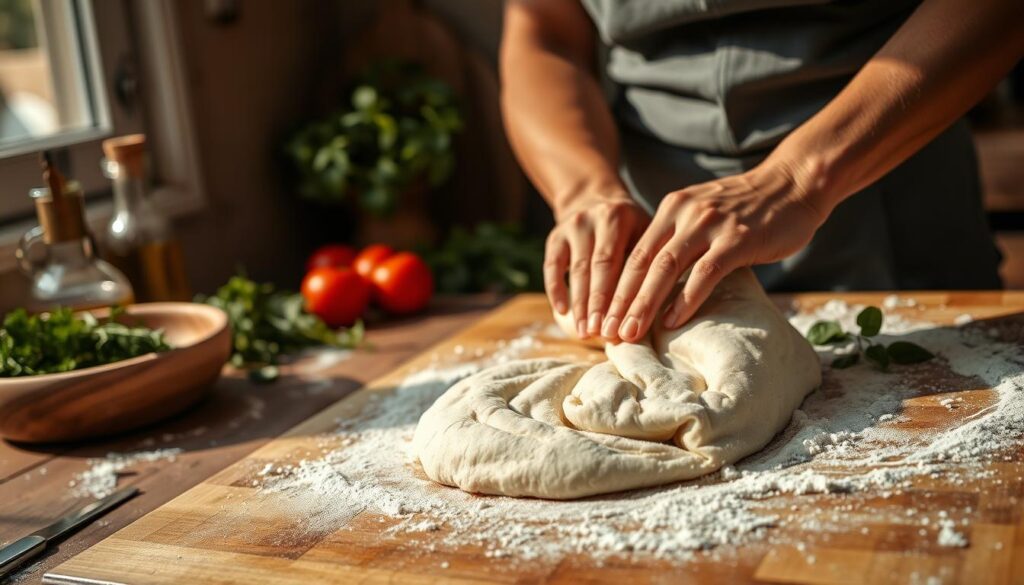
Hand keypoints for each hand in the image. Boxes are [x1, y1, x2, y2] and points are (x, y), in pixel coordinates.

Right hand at [545, 196, 649, 338]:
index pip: (620, 262)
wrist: (594, 197)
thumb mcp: (645, 230)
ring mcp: (572, 226)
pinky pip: (552, 267)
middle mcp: (595, 218)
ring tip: (585, 332)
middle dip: (599, 304)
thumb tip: (659, 307)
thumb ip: (650, 260)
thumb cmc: (630, 227)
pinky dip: (556, 290)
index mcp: (620, 217)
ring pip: (575, 271)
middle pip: (597, 268)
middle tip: (602, 334)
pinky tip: (562, 312)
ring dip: (580, 305)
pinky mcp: (555, 237)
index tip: (625, 325)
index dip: (620, 295)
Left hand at [601, 162, 827, 342]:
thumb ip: (679, 239)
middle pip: (641, 263)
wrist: (794, 183)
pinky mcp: (737, 239)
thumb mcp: (703, 213)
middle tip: (606, 332)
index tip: (601, 317)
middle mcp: (684, 213)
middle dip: (620, 301)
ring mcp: (710, 225)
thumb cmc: (749, 208)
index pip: (633, 254)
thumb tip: (653, 280)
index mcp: (671, 208)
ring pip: (665, 269)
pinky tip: (672, 321)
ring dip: (644, 304)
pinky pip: (704, 273)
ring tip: (630, 331)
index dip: (613, 288)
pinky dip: (685, 299)